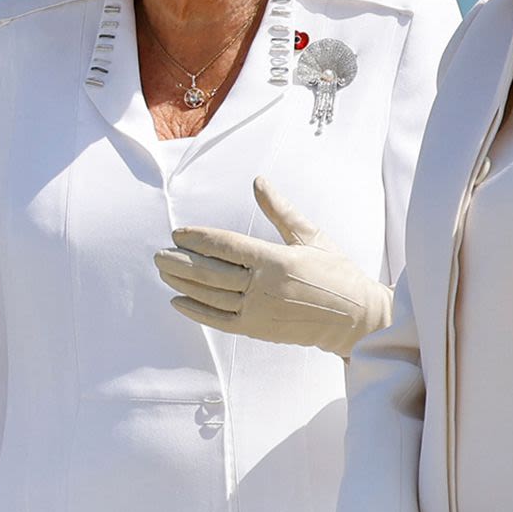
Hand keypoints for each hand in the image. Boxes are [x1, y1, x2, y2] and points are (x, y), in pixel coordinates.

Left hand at [154, 177, 391, 356]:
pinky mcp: (258, 330)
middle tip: (158, 253)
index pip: (226, 246)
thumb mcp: (310, 235)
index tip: (178, 233)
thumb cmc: (335, 272)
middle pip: (211, 273)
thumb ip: (280, 210)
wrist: (354, 317)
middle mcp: (263, 287)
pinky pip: (219, 321)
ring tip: (164, 272)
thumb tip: (258, 182)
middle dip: (181, 262)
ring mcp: (259, 311)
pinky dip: (196, 312)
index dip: (199, 239)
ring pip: (211, 296)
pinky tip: (179, 301)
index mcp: (276, 260)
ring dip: (183, 283)